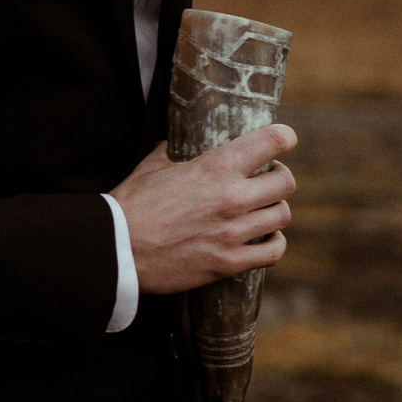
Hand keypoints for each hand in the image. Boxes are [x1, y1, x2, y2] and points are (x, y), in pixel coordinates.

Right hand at [111, 124, 296, 295]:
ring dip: (274, 210)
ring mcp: (232, 233)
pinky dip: (274, 242)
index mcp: (213, 168)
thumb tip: (172, 145)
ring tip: (262, 210)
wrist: (115, 250)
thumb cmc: (129, 206)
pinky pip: (273, 251)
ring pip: (282, 216)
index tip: (284, 140)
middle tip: (268, 180)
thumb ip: (169, 153)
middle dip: (279, 178)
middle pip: (285, 182)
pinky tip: (264, 238)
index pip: (270, 142)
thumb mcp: (149, 167)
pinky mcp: (228, 262)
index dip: (283, 138)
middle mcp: (231, 198)